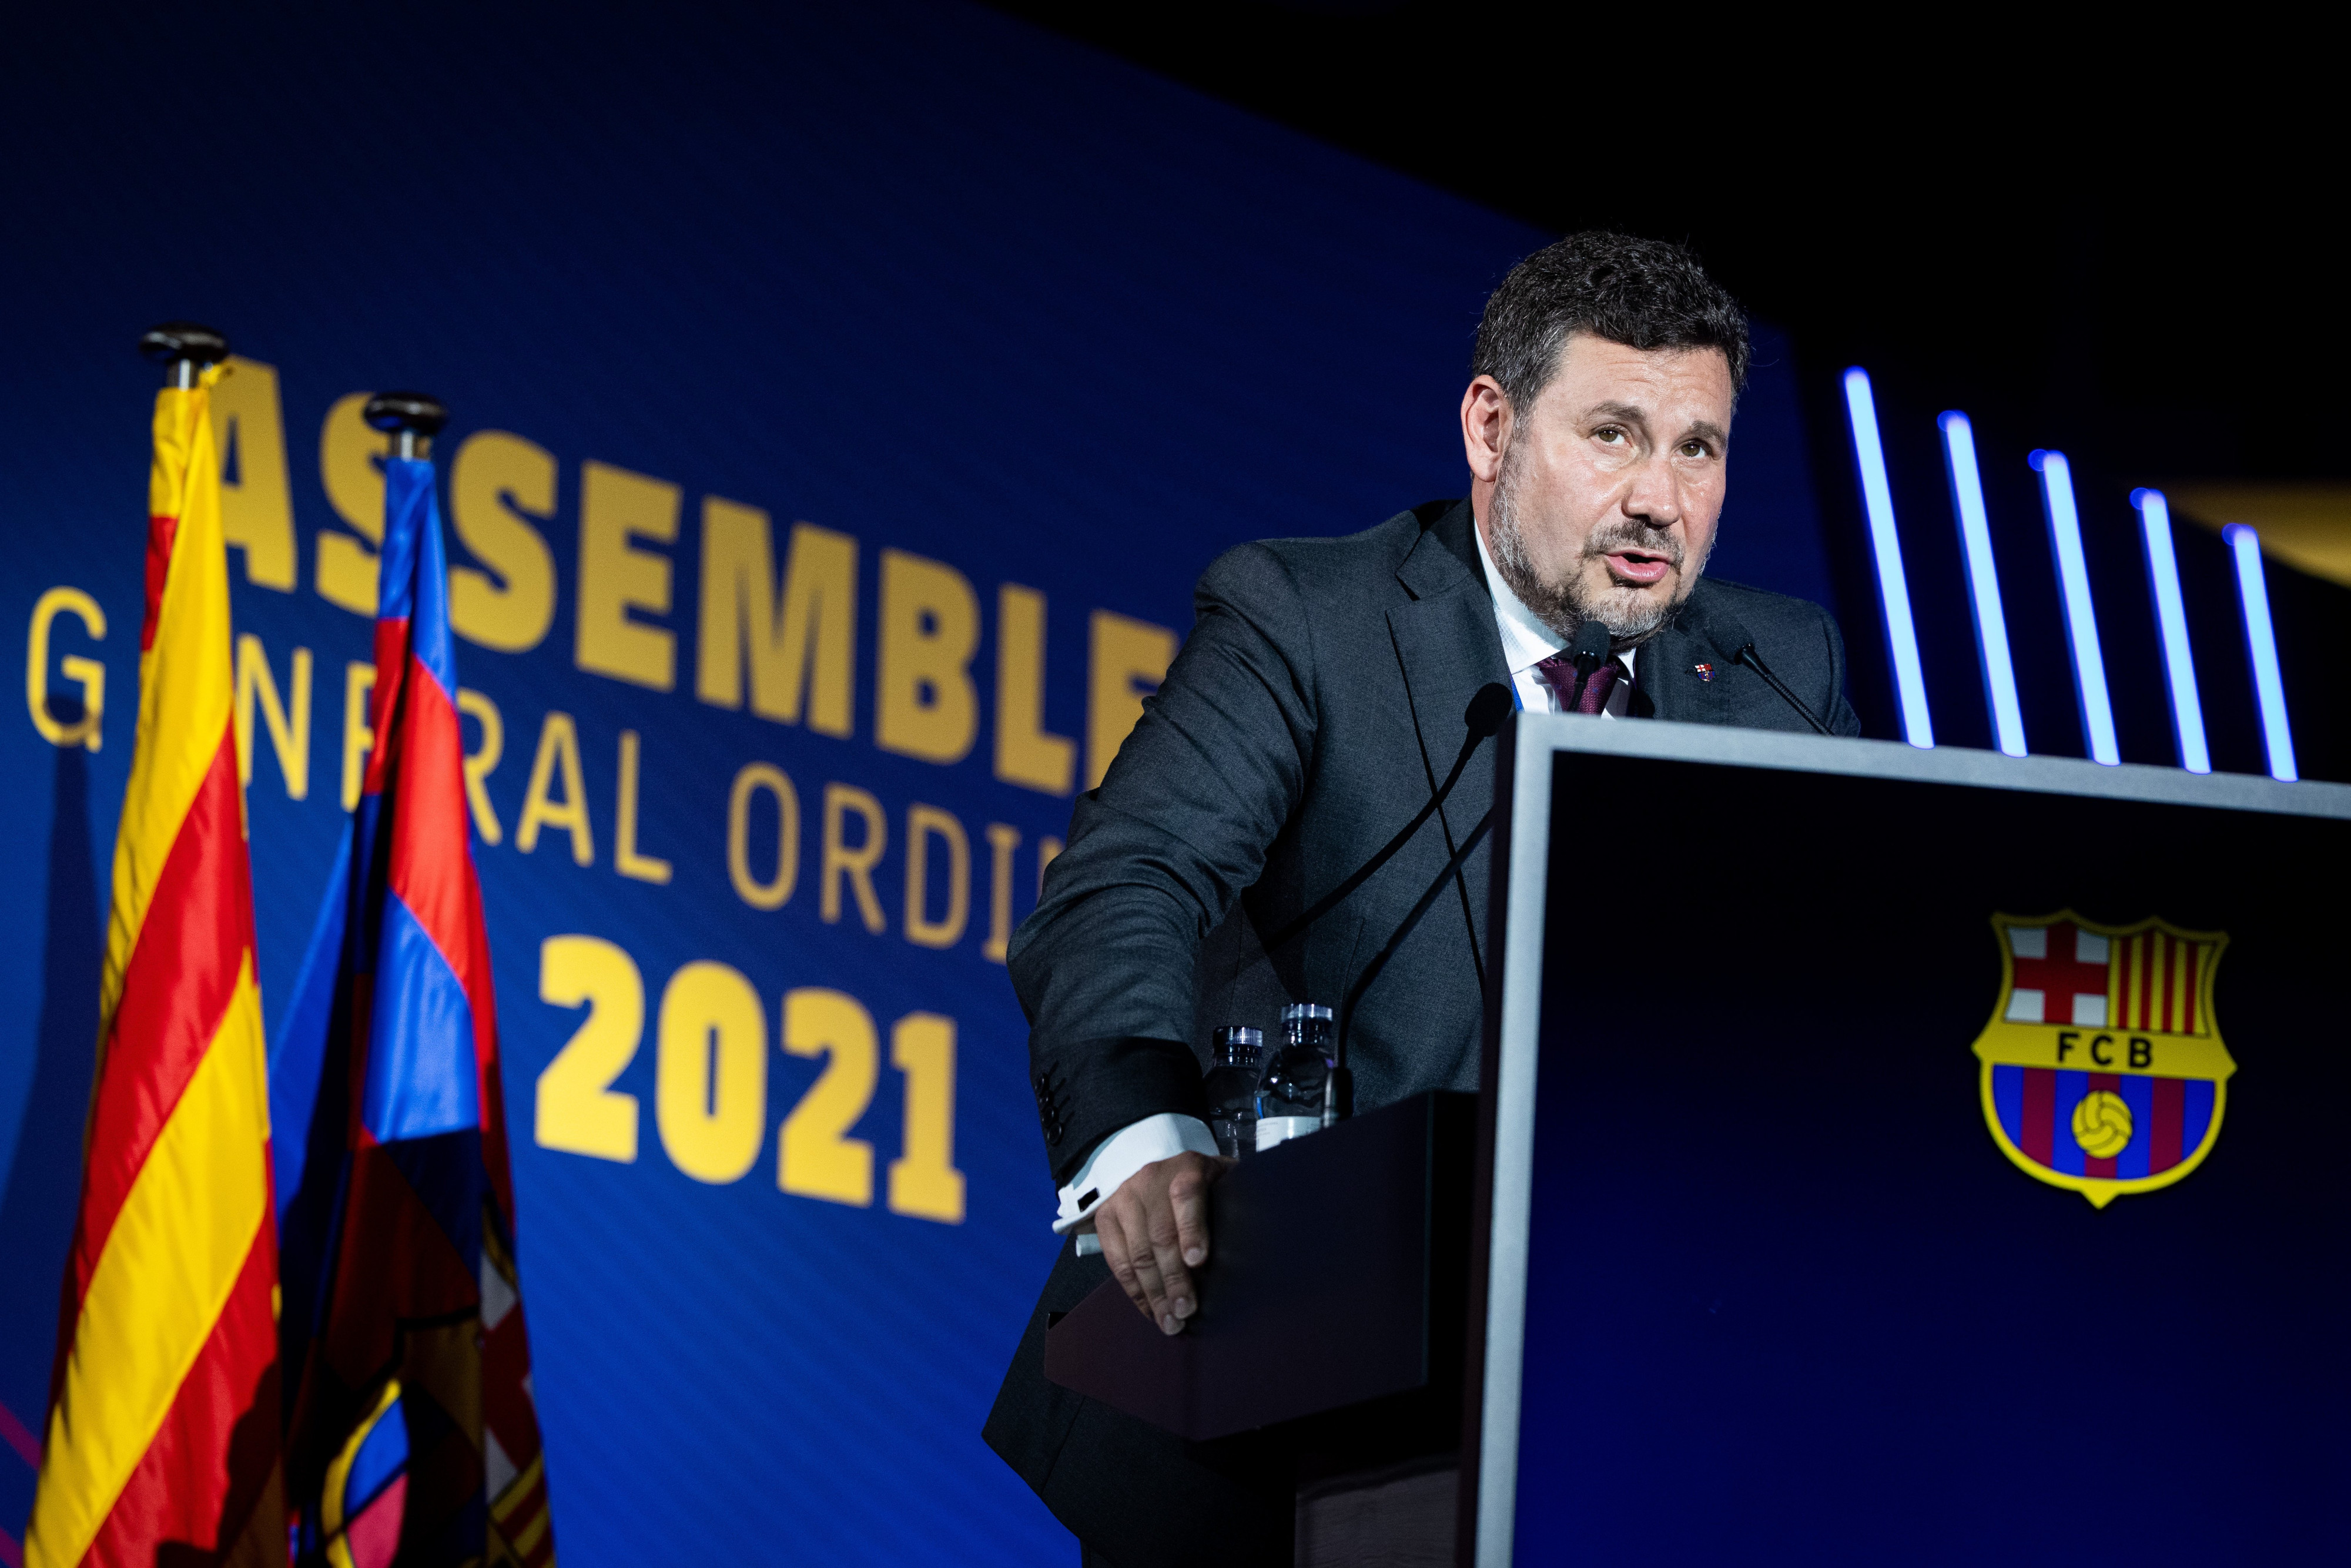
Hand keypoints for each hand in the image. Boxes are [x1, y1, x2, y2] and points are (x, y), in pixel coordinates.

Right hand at [1094, 1150, 1231, 1335]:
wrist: (1163, 1171)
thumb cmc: (1207, 1188)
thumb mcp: (1225, 1185)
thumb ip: (1234, 1209)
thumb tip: (1250, 1255)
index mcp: (1189, 1167)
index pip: (1187, 1196)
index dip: (1192, 1230)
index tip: (1198, 1262)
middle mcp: (1151, 1179)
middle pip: (1161, 1234)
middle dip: (1174, 1279)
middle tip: (1186, 1311)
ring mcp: (1125, 1197)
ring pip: (1137, 1253)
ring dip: (1154, 1293)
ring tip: (1170, 1322)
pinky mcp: (1105, 1217)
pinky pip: (1117, 1262)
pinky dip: (1135, 1291)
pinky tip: (1151, 1310)